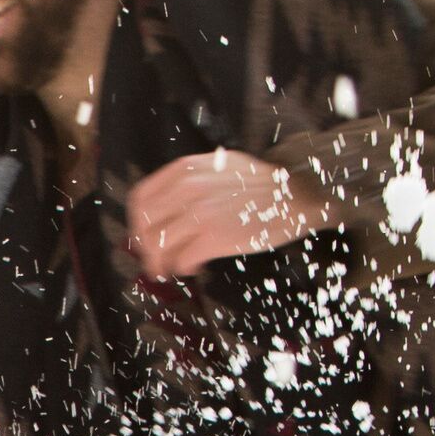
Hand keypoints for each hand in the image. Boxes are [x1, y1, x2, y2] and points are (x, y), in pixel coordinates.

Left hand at [122, 151, 327, 279]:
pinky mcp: (214, 237)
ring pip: (158, 247)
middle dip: (145, 249)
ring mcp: (200, 213)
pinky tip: (194, 267)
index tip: (143, 237)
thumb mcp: (219, 167)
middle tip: (154, 260)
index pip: (140, 199)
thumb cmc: (260, 185)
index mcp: (186, 170)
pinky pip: (181, 260)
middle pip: (144, 227)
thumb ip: (188, 181)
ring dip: (161, 263)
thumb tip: (162, 210)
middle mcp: (188, 189)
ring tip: (171, 268)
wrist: (297, 195)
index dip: (137, 224)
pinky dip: (183, 268)